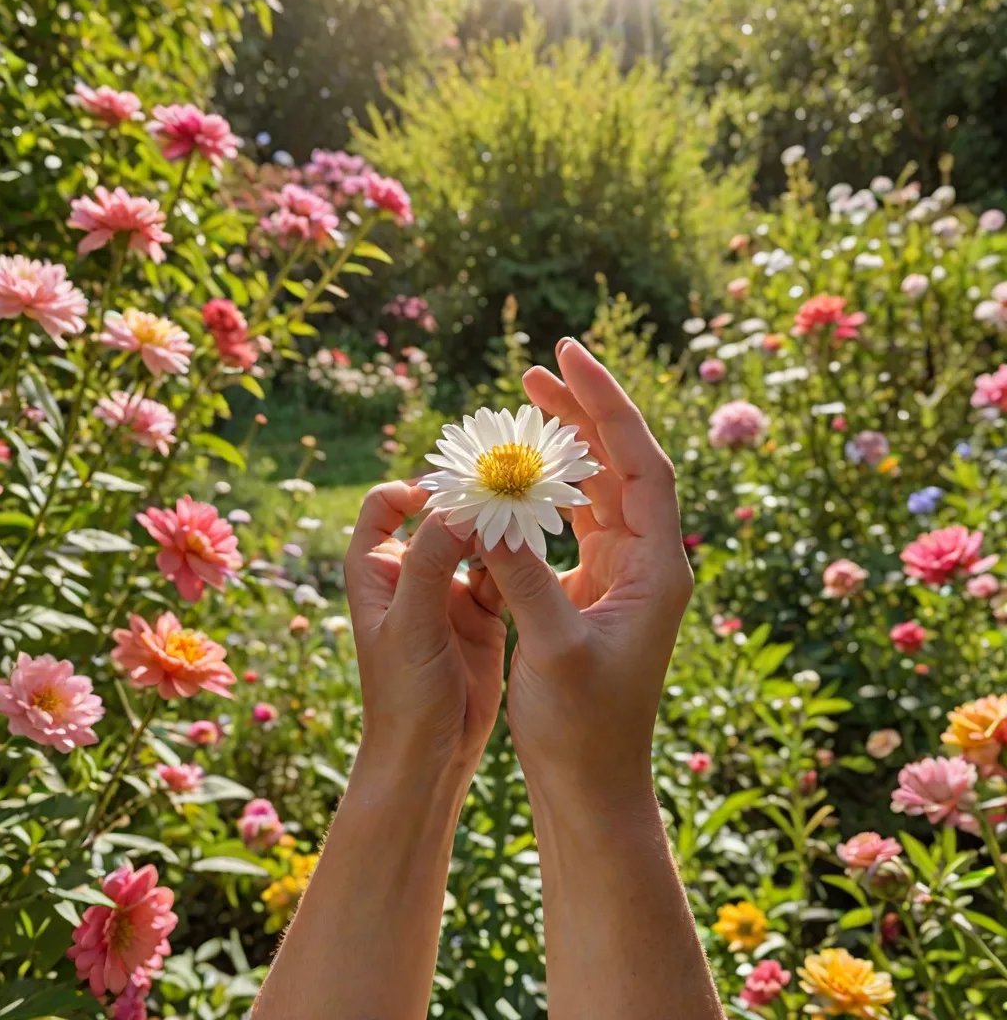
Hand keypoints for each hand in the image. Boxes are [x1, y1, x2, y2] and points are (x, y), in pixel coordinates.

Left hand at [344, 482, 505, 780]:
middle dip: (470, 505)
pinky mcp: (481, 612)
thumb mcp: (412, 626)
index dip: (416, 489)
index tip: (456, 493)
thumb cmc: (404, 696)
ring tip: (527, 522)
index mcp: (375, 569)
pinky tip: (534, 560)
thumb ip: (429, 564)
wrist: (430, 756)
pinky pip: (502, 572)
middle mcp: (411, 573)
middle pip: (440, 517)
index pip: (386, 503)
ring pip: (475, 542)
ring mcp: (448, 592)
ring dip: (498, 532)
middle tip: (508, 495)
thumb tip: (456, 508)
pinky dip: (516, 564)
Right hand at [480, 338, 693, 801]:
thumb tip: (487, 510)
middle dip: (582, 415)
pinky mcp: (590, 593)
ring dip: (562, 452)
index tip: (569, 356)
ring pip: (594, 494)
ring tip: (522, 411)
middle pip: (620, 467)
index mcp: (655, 569)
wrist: (593, 786)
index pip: (641, 462)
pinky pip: (571, 528)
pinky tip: (516, 478)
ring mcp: (618, 577)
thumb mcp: (551, 648)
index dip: (608, 404)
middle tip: (537, 371)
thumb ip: (522, 575)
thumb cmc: (583, 728)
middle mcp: (645, 563)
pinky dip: (544, 497)